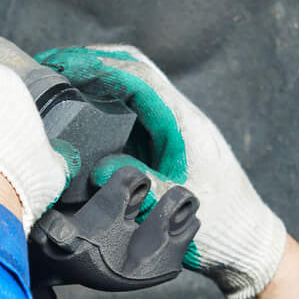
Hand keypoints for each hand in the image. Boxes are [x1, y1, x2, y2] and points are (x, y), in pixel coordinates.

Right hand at [35, 44, 286, 298]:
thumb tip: (102, 169)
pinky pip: (134, 109)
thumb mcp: (179, 206)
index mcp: (184, 122)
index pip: (137, 76)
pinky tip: (82, 110)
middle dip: (92, 60)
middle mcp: (180, 114)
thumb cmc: (221, 223)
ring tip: (58, 80)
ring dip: (99, 76)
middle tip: (51, 63)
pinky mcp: (168, 141)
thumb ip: (144, 184)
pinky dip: (106, 101)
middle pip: (134, 67)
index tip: (61, 65)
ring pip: (133, 84)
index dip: (97, 66)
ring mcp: (174, 125)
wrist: (246, 238)